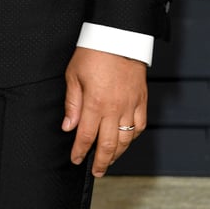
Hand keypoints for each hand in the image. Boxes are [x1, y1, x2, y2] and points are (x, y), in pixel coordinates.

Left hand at [62, 47, 146, 176]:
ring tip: (109, 160)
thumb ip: (72, 103)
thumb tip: (68, 127)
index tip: (76, 160)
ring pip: (126, 139)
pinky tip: (126, 140)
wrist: (118, 36)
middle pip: (109, 144)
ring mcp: (130, 105)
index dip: (80, 151)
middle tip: (96, 171)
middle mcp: (114, 108)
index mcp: (94, 103)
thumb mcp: (73, 75)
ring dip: (117, 153)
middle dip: (101, 161)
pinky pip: (140, 125)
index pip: (86, 136)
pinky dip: (133, 136)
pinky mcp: (141, 99)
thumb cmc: (92, 52)